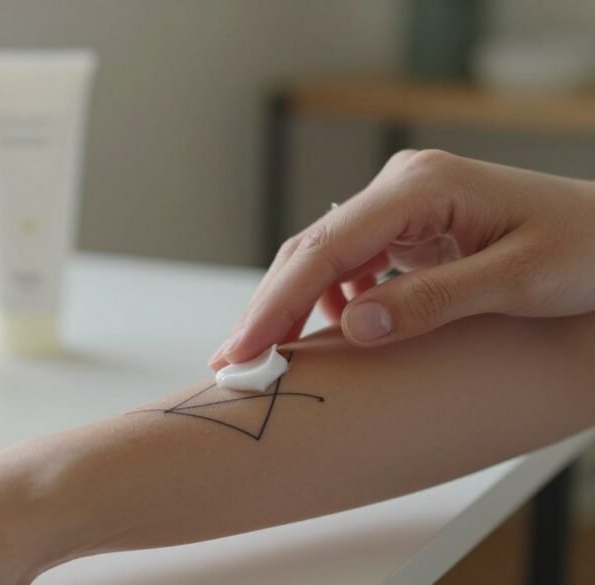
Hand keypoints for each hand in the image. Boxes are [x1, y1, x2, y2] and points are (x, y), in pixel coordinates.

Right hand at [209, 149, 594, 367]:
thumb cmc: (588, 250)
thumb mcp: (519, 281)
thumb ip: (433, 301)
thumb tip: (352, 327)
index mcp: (422, 187)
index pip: (327, 247)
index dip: (278, 302)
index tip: (243, 349)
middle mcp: (402, 188)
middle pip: (313, 250)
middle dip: (270, 307)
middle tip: (232, 363)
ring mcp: (403, 205)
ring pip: (325, 258)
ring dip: (293, 307)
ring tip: (267, 357)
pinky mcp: (409, 227)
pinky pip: (352, 264)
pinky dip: (329, 302)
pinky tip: (327, 335)